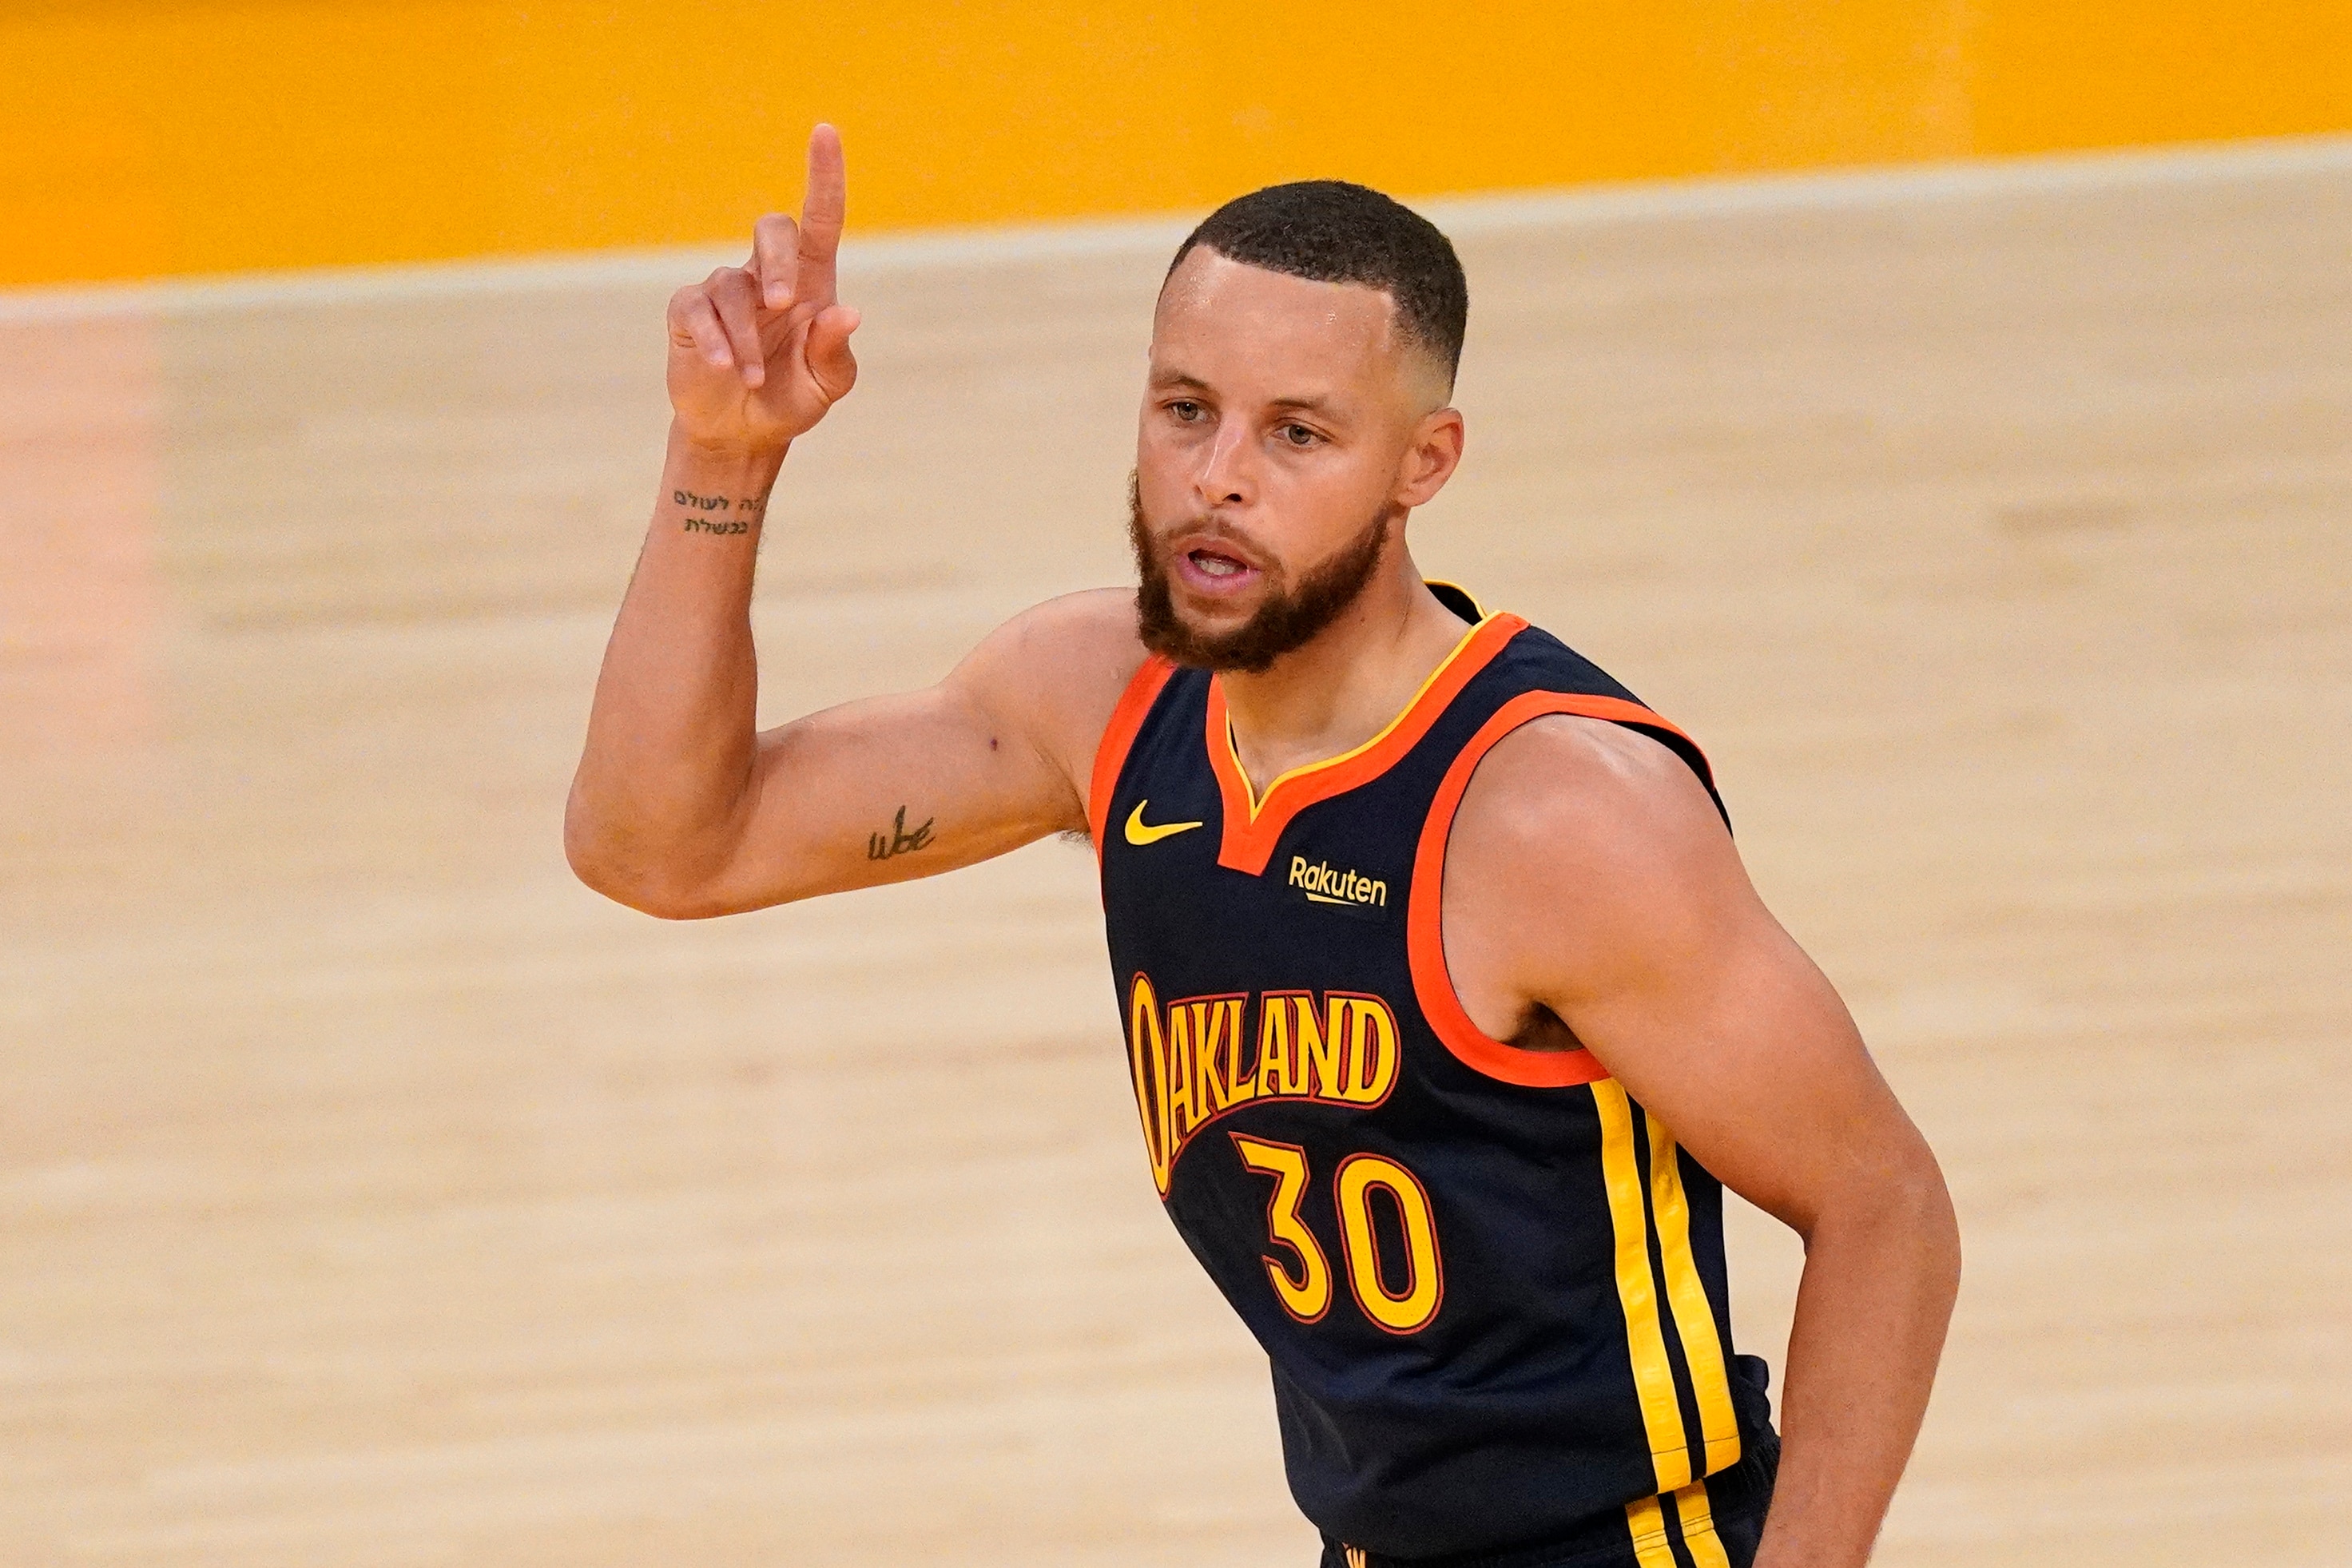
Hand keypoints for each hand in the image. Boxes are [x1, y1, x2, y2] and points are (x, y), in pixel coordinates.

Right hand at [666, 124, 859, 453]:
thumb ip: (835, 352)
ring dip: (747, 336)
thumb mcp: (826, 384)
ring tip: (755, 379)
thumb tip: (847, 313)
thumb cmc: (792, 398)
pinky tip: (727, 369)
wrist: (743, 434)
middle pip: (772, 230)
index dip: (824, 175)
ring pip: (732, 287)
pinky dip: (716, 340)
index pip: (820, 218)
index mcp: (810, 282)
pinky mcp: (689, 313)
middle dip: (777, 260)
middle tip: (782, 304)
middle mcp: (766, 275)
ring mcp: (724, 291)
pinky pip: (698, 311)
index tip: (826, 132)